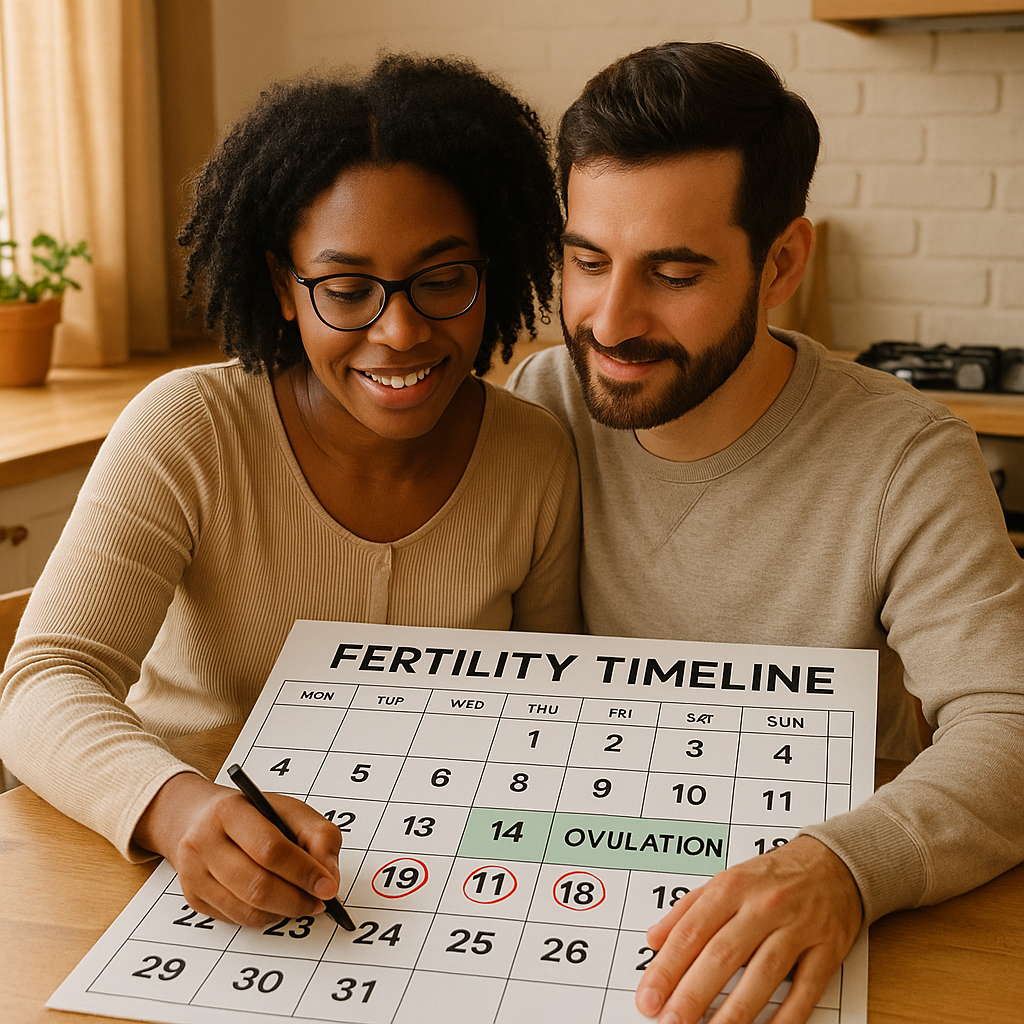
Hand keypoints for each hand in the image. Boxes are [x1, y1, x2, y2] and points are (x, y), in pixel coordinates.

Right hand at [134, 772, 341, 926]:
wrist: (197, 817)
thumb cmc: (250, 813)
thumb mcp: (289, 809)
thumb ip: (319, 835)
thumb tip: (329, 878)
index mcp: (230, 812)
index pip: (271, 849)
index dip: (304, 871)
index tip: (329, 887)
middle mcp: (204, 843)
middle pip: (257, 885)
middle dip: (297, 899)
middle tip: (320, 901)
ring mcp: (194, 874)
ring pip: (248, 909)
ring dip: (284, 911)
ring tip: (303, 901)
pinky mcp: (194, 898)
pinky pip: (238, 919)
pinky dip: (265, 916)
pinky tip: (277, 903)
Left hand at [636, 836, 862, 1023]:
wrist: (833, 862)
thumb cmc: (772, 876)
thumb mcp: (725, 880)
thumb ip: (687, 910)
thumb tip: (654, 939)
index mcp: (732, 887)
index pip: (691, 931)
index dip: (667, 967)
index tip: (649, 997)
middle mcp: (762, 906)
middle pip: (722, 955)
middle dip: (693, 994)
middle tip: (671, 1022)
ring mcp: (797, 928)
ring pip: (762, 975)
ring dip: (734, 1012)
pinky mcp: (826, 949)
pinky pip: (805, 990)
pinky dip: (786, 1018)